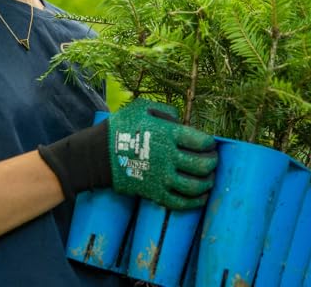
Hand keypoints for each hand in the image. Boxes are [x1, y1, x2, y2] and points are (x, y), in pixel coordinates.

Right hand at [37, 99, 217, 209]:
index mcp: (168, 134)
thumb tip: (182, 121)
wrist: (98, 155)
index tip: (209, 144)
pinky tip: (200, 197)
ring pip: (195, 186)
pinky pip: (180, 202)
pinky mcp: (154, 193)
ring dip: (207, 183)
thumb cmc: (120, 128)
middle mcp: (169, 157)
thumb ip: (166, 111)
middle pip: (202, 165)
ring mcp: (162, 178)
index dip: (209, 143)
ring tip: (209, 179)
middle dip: (212, 163)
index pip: (201, 142)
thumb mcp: (141, 108)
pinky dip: (194, 202)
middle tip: (212, 161)